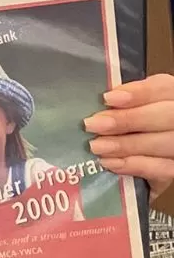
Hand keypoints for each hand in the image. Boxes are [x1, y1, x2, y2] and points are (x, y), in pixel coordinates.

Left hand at [84, 75, 173, 200]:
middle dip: (126, 120)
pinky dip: (134, 165)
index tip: (107, 98)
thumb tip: (101, 101)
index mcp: (173, 95)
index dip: (137, 93)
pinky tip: (110, 163)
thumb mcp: (137, 105)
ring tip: (96, 146)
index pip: (163, 88)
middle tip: (92, 124)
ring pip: (163, 143)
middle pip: (164, 116)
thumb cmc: (140, 121)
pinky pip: (162, 169)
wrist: (153, 151)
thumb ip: (126, 100)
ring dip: (125, 145)